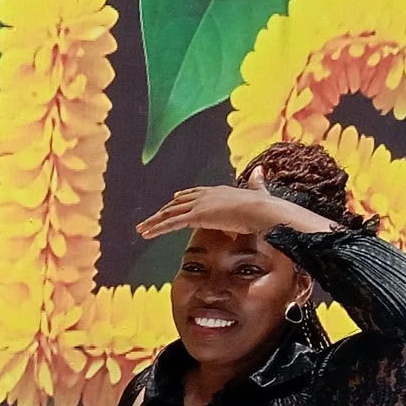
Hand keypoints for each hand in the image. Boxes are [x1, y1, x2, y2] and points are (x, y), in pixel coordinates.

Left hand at [136, 185, 304, 240]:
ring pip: (170, 213)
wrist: (261, 208)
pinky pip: (172, 223)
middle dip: (162, 212)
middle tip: (149, 220)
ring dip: (154, 222)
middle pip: (177, 203)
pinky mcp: (196, 216)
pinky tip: (147, 234)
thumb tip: (261, 171)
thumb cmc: (264, 206)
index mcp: (218, 191)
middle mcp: (205, 195)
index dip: (183, 197)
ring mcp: (199, 205)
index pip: (195, 193)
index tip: (173, 199)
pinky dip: (158, 229)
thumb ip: (257, 183)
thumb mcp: (259, 193)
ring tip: (141, 229)